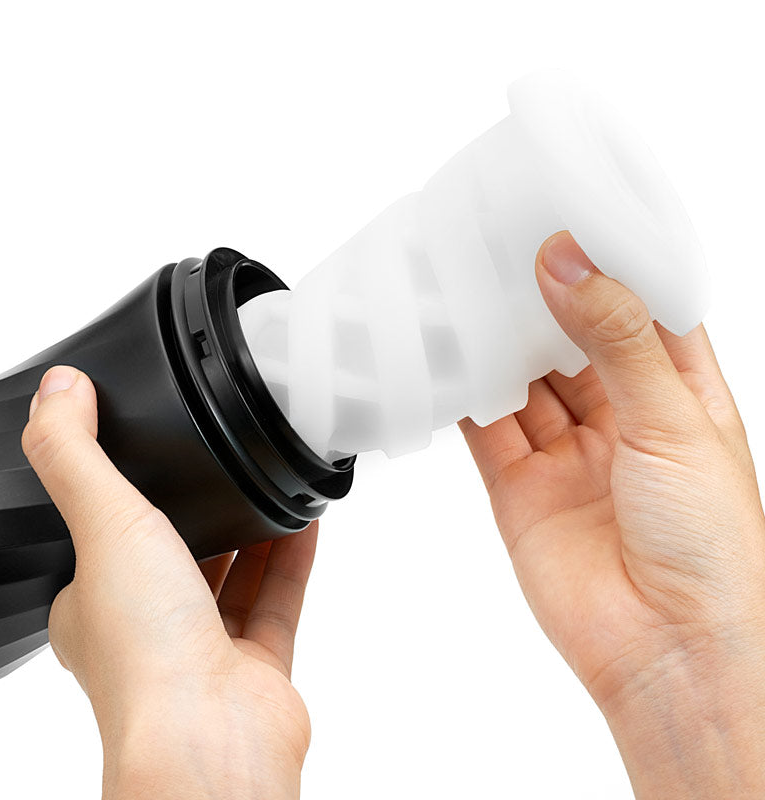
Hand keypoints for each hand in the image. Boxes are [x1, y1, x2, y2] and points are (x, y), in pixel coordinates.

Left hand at [22, 367, 315, 799]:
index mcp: (95, 607)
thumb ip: (76, 455)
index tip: (151, 456)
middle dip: (201, 513)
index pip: (105, 541)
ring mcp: (205, 651)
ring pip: (233, 579)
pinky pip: (278, 600)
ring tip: (270, 482)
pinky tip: (306, 520)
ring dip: (253, 533)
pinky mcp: (257, 665)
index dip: (127, 498)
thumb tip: (56, 389)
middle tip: (219, 463)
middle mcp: (148, 631)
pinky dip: (292, 558)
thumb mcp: (102, 524)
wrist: (213, 737)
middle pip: (178, 558)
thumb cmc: (147, 652)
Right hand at [461, 232, 764, 797]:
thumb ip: (616, 338)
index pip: (642, 305)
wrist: (668, 652)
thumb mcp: (673, 421)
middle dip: (541, 294)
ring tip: (467, 285)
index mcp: (679, 391)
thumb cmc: (711, 546)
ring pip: (523, 376)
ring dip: (498, 337)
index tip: (571, 216)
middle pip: (571, 336)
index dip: (609, 261)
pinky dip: (465, 392)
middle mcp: (621, 414)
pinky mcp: (521, 484)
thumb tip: (568, 262)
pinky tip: (449, 354)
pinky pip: (487, 426)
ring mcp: (568, 449)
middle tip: (504, 243)